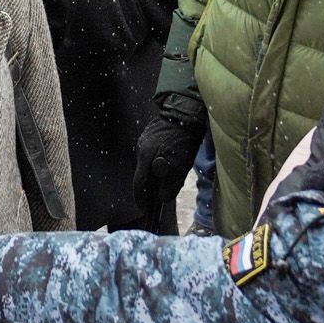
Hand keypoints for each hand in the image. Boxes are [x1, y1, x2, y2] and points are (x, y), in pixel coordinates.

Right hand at [132, 96, 206, 212]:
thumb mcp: (180, 167)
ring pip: (146, 163)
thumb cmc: (184, 140)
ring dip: (153, 174)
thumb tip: (162, 199)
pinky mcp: (149, 135)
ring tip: (164, 182)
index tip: (145, 209)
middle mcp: (140, 149)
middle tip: (155, 198)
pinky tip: (166, 165)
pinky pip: (150, 154)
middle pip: (142, 173)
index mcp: (145, 157)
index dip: (142, 199)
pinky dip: (155, 163)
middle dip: (148, 187)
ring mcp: (144, 140)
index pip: (139, 184)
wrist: (184, 112)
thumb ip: (170, 185)